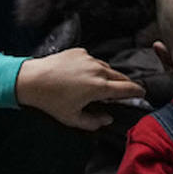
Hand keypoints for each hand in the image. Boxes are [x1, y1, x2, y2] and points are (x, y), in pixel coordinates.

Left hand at [14, 48, 144, 130]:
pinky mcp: (79, 51)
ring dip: (108, 76)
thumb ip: (93, 122)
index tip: (142, 94)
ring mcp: (88, 58)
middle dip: (124, 84)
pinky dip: (92, 67)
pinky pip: (92, 60)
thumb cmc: (50, 101)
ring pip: (106, 67)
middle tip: (123, 93)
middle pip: (120, 76)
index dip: (138, 92)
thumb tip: (107, 119)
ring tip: (99, 85)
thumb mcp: (72, 118)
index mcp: (99, 87)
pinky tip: (81, 76)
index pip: (128, 88)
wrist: (30, 79)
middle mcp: (97, 69)